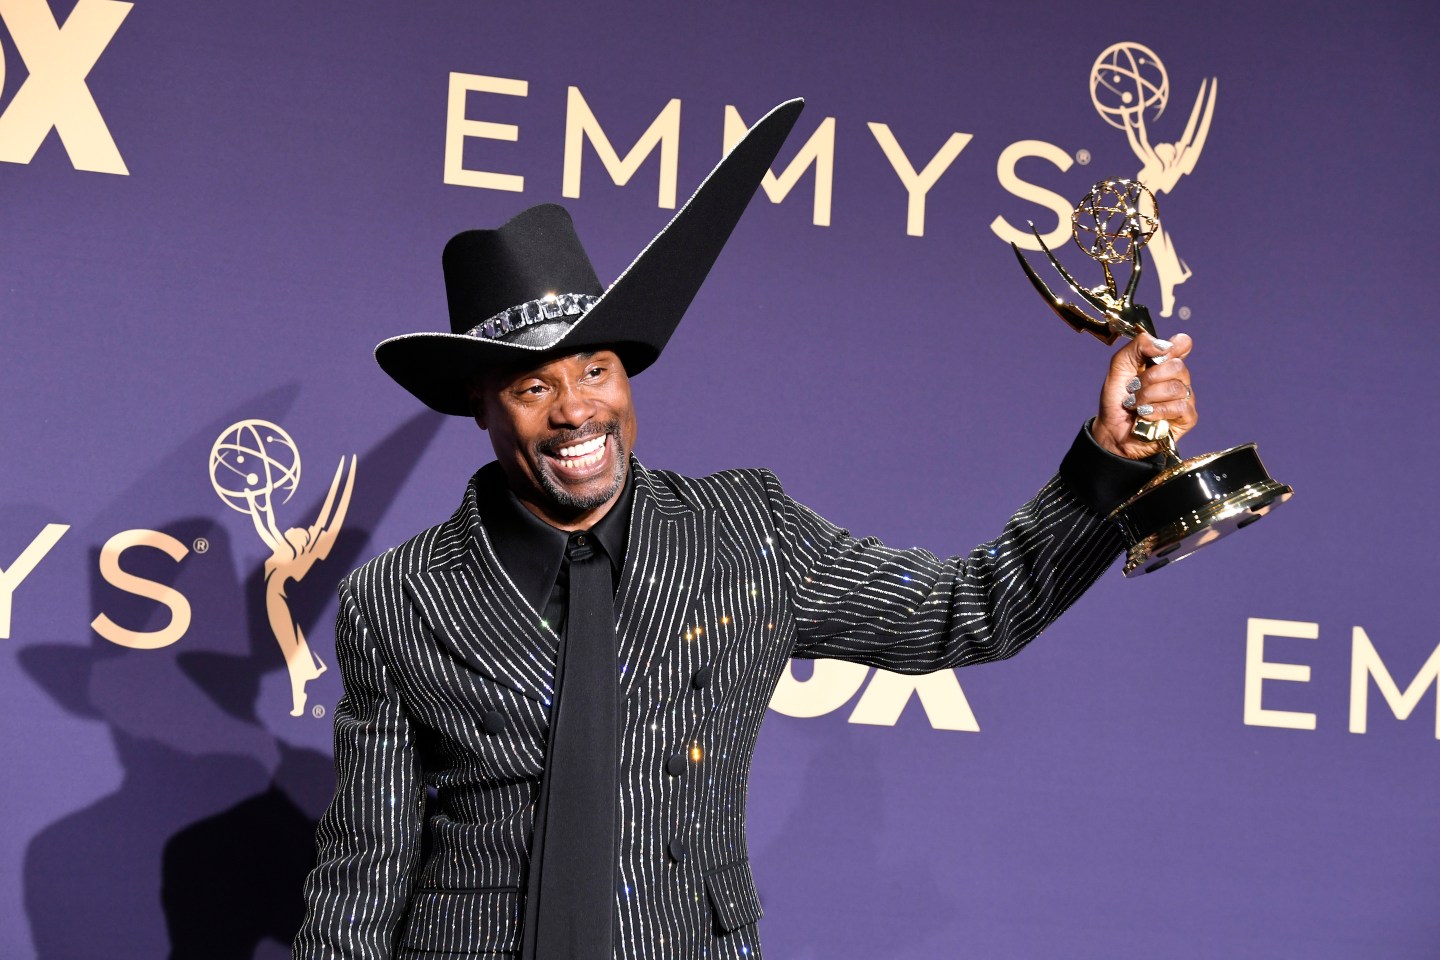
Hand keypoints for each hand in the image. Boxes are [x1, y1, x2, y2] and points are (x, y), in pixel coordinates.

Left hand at [1091, 332, 1196, 458]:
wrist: (1111, 429)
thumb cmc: (1117, 398)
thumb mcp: (1119, 366)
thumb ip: (1137, 347)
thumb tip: (1163, 345)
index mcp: (1164, 362)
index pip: (1183, 344)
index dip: (1174, 346)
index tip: (1157, 356)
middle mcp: (1178, 378)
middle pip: (1177, 366)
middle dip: (1149, 378)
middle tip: (1134, 388)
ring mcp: (1184, 397)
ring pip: (1176, 388)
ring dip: (1148, 397)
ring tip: (1135, 405)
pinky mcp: (1187, 418)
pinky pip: (1180, 407)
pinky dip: (1158, 411)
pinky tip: (1146, 415)